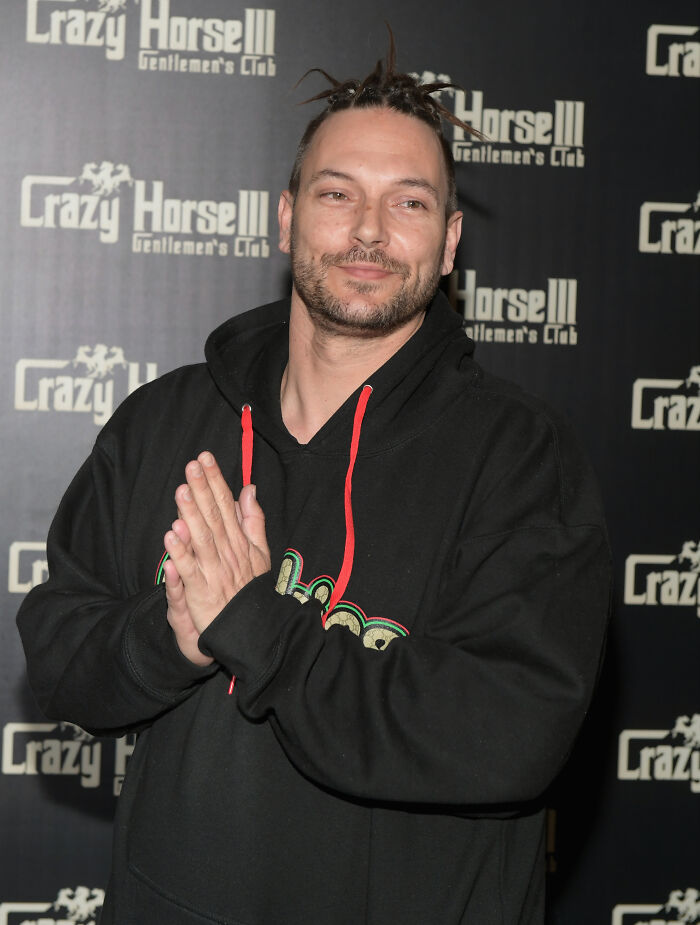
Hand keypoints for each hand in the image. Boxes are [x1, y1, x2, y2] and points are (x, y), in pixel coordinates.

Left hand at [163, 451, 270, 665]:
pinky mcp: (201, 592)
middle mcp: (228, 553)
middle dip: (203, 490)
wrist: (251, 630)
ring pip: (201, 539)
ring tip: (181, 491)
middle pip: (213, 517)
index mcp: (240, 542)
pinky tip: (171, 534)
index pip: (226, 505)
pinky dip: (181, 553)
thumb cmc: (250, 589)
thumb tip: (249, 489)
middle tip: (192, 465)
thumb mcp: (260, 552)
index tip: (205, 458)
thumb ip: (253, 520)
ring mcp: (214, 572)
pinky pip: (190, 570)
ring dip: (191, 515)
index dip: (215, 481)